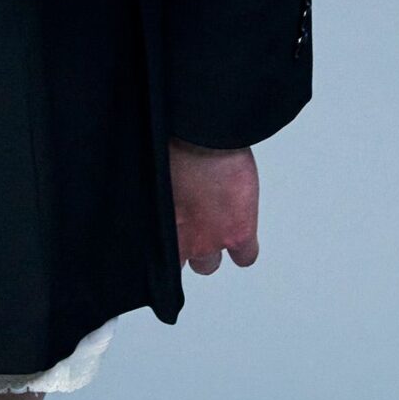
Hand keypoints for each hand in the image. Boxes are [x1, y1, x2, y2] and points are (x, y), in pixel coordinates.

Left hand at [168, 136, 259, 272]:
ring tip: (213, 224)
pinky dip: (245, 250)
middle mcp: (183, 239)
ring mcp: (212, 239)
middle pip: (183, 262)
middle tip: (190, 225)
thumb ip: (157, 201)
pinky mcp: (239, 233)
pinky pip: (246, 257)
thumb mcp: (152, 178)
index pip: (160, 259)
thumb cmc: (174, 146)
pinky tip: (241, 232)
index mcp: (159, 227)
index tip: (167, 239)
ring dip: (212, 249)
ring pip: (209, 264)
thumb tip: (156, 200)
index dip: (166, 249)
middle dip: (187, 246)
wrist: (202, 135)